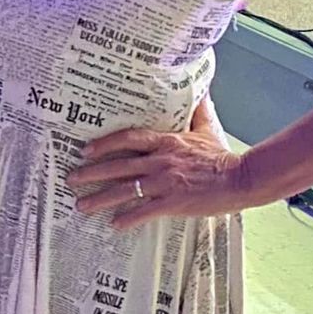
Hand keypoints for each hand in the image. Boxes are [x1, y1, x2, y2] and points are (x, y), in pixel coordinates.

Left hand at [68, 125, 250, 228]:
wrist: (242, 179)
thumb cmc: (223, 156)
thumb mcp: (207, 128)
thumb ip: (198, 110)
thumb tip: (199, 89)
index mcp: (166, 141)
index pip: (128, 137)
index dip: (104, 143)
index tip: (86, 150)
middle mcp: (160, 160)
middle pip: (118, 165)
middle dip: (91, 172)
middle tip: (70, 178)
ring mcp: (165, 182)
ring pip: (124, 190)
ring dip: (100, 198)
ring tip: (81, 205)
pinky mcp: (173, 203)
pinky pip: (144, 211)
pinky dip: (128, 218)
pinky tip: (114, 224)